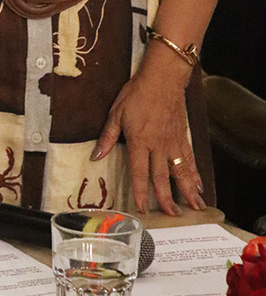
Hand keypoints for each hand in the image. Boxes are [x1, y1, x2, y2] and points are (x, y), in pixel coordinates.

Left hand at [91, 62, 203, 214]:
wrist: (162, 78)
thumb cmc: (137, 93)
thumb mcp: (116, 112)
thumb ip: (107, 136)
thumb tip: (95, 156)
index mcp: (139, 140)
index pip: (139, 172)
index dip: (140, 191)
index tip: (142, 208)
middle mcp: (158, 145)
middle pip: (162, 177)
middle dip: (167, 199)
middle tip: (172, 217)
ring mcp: (173, 142)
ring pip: (181, 172)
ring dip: (188, 191)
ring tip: (194, 208)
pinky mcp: (183, 136)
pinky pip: (189, 159)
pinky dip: (195, 173)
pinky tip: (199, 185)